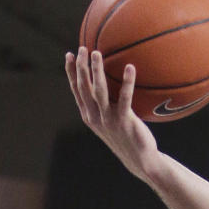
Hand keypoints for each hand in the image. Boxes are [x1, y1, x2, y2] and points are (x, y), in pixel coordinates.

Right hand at [65, 47, 158, 180]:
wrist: (139, 159)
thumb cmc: (127, 137)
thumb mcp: (111, 122)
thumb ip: (107, 105)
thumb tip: (111, 85)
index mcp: (89, 115)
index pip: (76, 90)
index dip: (71, 72)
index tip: (68, 55)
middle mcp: (95, 116)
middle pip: (84, 87)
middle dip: (80, 67)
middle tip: (82, 48)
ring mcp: (108, 119)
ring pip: (99, 90)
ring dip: (96, 71)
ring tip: (96, 53)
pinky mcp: (124, 120)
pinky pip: (125, 97)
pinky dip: (127, 82)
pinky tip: (130, 67)